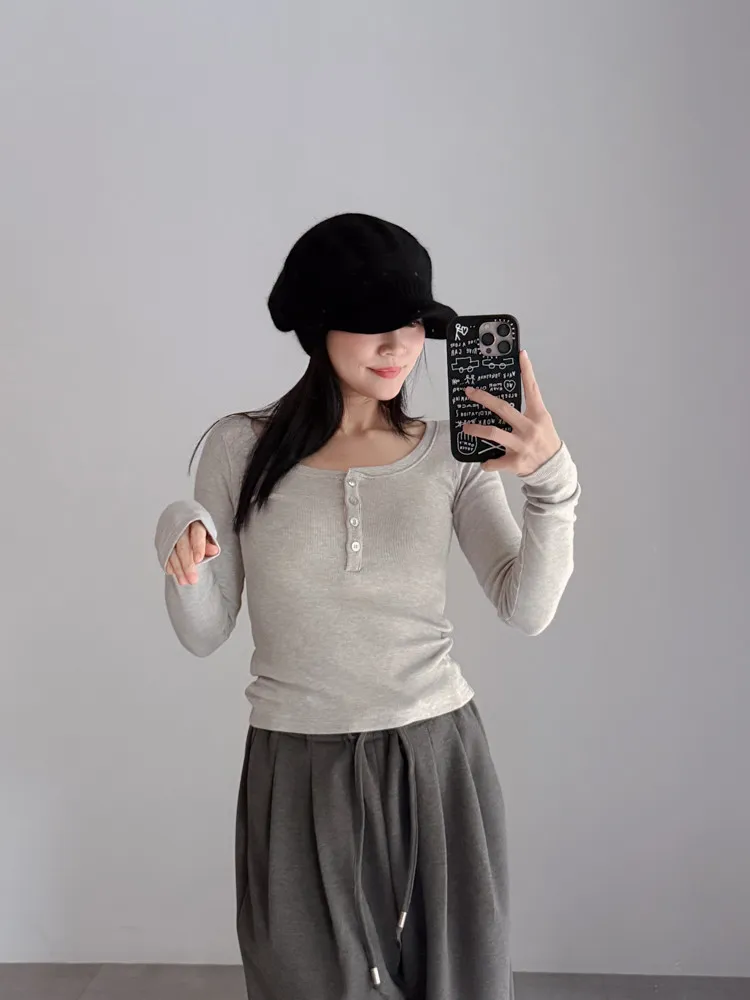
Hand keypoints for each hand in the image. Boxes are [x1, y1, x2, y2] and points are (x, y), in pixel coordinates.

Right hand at [166, 521, 218, 585]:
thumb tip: (214, 551)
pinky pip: (164, 554)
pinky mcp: (162, 540)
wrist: (180, 518)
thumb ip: (209, 543)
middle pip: (183, 547)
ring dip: (178, 569)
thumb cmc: (196, 529)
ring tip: (184, 581)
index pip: (197, 533)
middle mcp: (180, 526)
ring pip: (172, 553)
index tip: (199, 560)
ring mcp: (169, 534)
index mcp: (195, 521)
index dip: (198, 546)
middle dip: (187, 564)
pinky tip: (173, 573)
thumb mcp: (206, 533)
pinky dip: (169, 565)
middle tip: (193, 580)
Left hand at [462, 350, 561, 475]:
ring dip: (476, 430)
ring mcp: (522, 445)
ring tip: (466, 428)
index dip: (527, 371)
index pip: (532, 389)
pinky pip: (494, 461)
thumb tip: (504, 402)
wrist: (553, 469)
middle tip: (469, 393)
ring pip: (493, 433)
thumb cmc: (545, 442)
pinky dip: (487, 462)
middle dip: (483, 399)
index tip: (521, 355)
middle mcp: (529, 428)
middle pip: (503, 409)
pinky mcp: (515, 462)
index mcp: (538, 415)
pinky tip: (484, 461)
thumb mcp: (542, 422)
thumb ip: (527, 411)